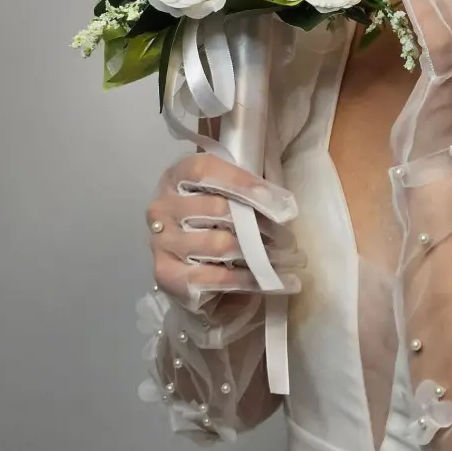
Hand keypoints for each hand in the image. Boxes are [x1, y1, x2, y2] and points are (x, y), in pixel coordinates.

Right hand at [146, 152, 304, 312]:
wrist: (191, 265)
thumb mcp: (230, 191)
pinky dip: (247, 280)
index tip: (277, 199)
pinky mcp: (166, 274)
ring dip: (258, 254)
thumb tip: (283, 198)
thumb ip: (251, 181)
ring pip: (219, 244)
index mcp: (176, 177)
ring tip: (287, 259)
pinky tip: (271, 280)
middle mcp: (163, 207)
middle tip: (289, 237)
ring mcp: (162, 241)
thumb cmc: (216, 219)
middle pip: (217, 209)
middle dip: (260, 224)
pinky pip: (214, 277)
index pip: (205, 170)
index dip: (241, 180)